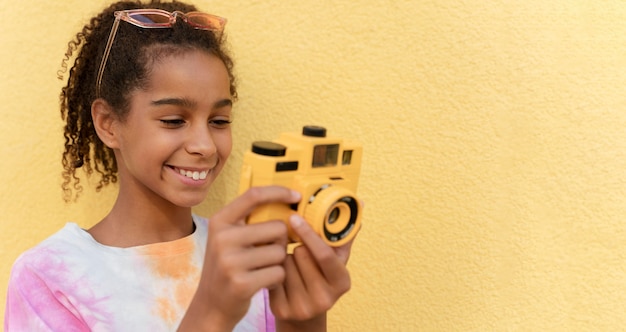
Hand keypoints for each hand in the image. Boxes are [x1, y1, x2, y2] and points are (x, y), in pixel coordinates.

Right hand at [179, 186, 300, 330]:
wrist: (211, 304)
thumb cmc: (229, 264)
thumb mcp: (229, 237)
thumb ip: (250, 219)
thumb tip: (288, 201)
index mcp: (220, 221)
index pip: (254, 196)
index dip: (279, 192)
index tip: (296, 196)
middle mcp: (222, 238)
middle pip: (277, 227)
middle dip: (281, 240)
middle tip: (268, 252)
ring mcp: (230, 262)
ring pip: (280, 252)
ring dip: (278, 262)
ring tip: (261, 268)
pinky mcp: (241, 283)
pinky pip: (278, 273)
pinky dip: (276, 278)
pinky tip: (262, 281)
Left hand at [269, 213, 358, 329]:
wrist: (305, 311)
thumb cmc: (321, 277)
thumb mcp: (337, 258)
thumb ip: (344, 233)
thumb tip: (359, 202)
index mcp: (341, 282)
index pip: (324, 254)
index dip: (309, 234)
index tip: (295, 217)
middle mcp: (324, 299)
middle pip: (301, 255)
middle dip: (297, 248)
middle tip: (300, 253)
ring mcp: (302, 307)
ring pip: (284, 264)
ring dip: (285, 259)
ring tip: (292, 267)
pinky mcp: (282, 311)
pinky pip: (272, 276)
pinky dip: (273, 270)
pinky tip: (280, 275)